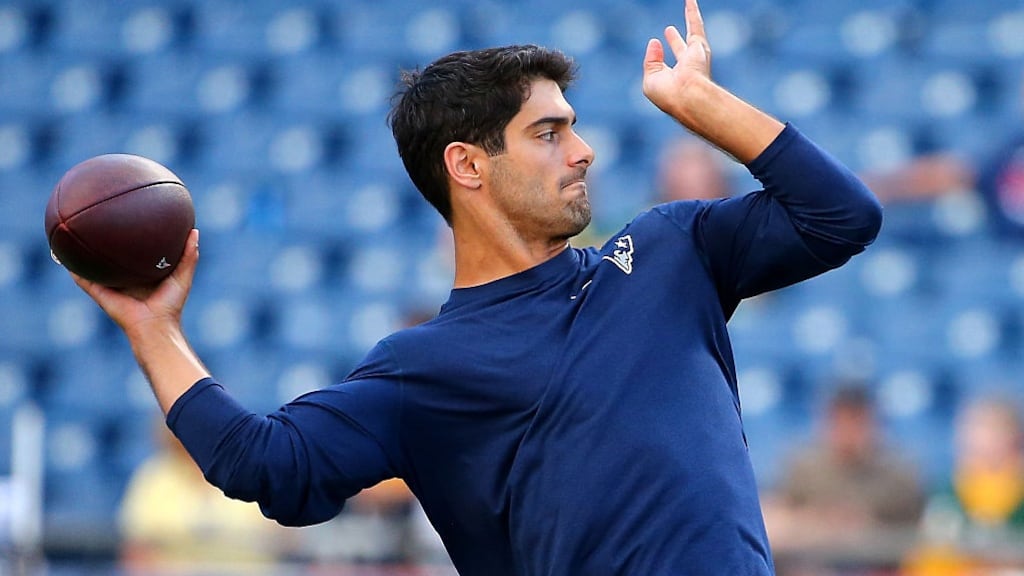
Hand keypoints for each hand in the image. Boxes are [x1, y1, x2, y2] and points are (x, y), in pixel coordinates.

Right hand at [72, 228, 199, 337]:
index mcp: (141, 272)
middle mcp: (124, 277)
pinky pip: (83, 278)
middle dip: (105, 242)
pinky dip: (72, 268)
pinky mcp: (99, 292)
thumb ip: (189, 255)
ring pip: (93, 266)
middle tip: (99, 219)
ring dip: (83, 253)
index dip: (131, 238)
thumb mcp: (182, 276)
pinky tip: (62, 254)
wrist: (154, 325)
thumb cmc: (170, 304)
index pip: (134, 252)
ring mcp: (110, 284)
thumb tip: (194, 231)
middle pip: (112, 256)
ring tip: (73, 232)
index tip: (130, 217)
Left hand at [642, 0, 711, 117]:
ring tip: (688, 5)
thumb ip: (651, 62)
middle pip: (681, 50)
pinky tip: (689, 0)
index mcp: (674, 80)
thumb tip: (654, 42)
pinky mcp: (699, 45)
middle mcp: (687, 68)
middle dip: (675, 42)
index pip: (665, 66)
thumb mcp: (651, 81)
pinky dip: (692, 12)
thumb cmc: (669, 94)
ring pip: (693, 33)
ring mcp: (695, 56)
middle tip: (669, 31)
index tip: (656, 46)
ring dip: (690, 19)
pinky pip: (695, 24)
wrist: (689, 95)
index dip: (659, 58)